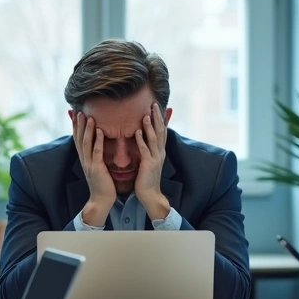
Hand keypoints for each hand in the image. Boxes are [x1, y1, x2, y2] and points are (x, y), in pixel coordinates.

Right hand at [73, 112, 114, 225]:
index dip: (75, 127)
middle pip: (79, 139)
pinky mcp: (97, 168)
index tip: (75, 114)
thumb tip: (98, 146)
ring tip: (88, 116)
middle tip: (78, 111)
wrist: (101, 200)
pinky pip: (97, 152)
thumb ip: (96, 157)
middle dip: (78, 124)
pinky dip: (98, 140)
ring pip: (86, 143)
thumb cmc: (103, 184)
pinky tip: (100, 130)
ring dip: (87, 129)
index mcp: (84, 159)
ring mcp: (90, 164)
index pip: (78, 140)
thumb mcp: (97, 168)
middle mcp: (84, 160)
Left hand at [134, 102, 168, 217]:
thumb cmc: (147, 178)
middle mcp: (160, 152)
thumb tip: (145, 139)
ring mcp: (155, 158)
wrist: (151, 195)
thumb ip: (148, 149)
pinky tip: (137, 132)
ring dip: (150, 126)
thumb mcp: (150, 161)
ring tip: (146, 114)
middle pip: (160, 131)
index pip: (162, 131)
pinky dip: (141, 140)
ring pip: (154, 138)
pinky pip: (144, 150)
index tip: (159, 106)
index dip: (161, 118)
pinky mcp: (148, 165)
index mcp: (160, 151)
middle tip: (154, 104)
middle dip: (157, 117)